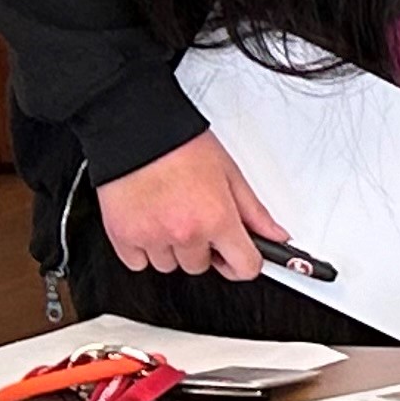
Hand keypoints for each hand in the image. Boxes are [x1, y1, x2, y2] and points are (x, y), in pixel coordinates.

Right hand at [95, 131, 282, 280]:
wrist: (137, 133)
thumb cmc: (181, 146)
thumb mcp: (230, 174)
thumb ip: (254, 211)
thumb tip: (276, 235)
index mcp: (217, 218)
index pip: (244, 267)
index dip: (245, 263)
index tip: (240, 256)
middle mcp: (185, 233)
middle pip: (202, 267)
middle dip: (203, 248)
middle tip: (197, 219)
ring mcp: (152, 238)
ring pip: (169, 266)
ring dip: (173, 249)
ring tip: (171, 215)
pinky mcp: (123, 237)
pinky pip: (138, 263)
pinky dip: (143, 249)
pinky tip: (149, 223)